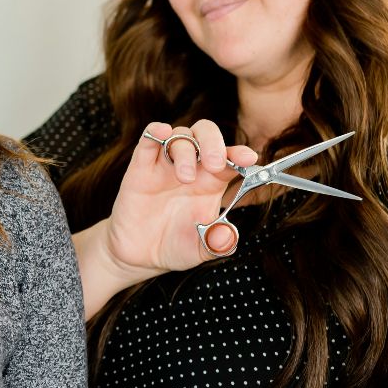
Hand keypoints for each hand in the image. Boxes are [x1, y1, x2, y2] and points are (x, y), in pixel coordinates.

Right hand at [104, 119, 258, 276]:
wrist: (139, 255)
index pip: (229, 159)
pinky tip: (162, 132)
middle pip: (206, 135)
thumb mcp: (201, 250)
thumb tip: (227, 235)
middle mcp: (191, 168)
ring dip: (187, 150)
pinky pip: (148, 141)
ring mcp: (165, 166)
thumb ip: (218, 244)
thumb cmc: (174, 246)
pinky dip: (155, 132)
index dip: (240, 154)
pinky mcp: (140, 168)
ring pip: (180, 136)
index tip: (248, 158)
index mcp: (211, 183)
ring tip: (185, 177)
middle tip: (215, 164)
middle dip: (214, 143)